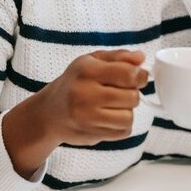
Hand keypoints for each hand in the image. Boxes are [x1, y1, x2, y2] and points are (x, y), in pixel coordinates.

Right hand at [2, 50, 147, 177]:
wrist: (49, 113)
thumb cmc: (75, 82)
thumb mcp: (92, 61)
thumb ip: (119, 57)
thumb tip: (141, 58)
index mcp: (87, 70)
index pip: (128, 74)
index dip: (140, 76)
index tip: (139, 77)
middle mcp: (85, 94)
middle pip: (132, 97)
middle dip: (132, 94)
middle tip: (121, 92)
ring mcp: (86, 117)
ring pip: (129, 117)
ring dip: (127, 111)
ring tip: (114, 106)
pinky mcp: (90, 134)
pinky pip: (123, 132)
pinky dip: (121, 126)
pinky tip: (109, 118)